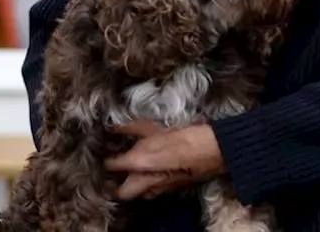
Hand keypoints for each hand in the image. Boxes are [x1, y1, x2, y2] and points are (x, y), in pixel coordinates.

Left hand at [104, 119, 225, 200]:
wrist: (213, 150)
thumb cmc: (184, 136)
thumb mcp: (154, 126)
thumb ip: (130, 127)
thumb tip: (112, 125)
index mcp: (138, 163)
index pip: (112, 166)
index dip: (106, 160)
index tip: (106, 154)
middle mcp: (146, 180)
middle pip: (122, 193)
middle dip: (117, 185)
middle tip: (117, 173)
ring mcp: (160, 188)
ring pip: (140, 195)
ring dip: (134, 188)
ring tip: (134, 174)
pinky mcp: (173, 189)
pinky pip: (155, 192)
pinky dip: (150, 187)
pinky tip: (154, 175)